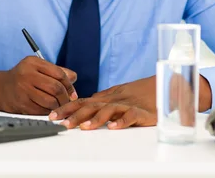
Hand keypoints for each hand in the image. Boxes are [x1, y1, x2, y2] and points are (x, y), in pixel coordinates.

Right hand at [0, 56, 76, 114]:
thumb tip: (74, 78)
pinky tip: (48, 110)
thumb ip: (56, 71)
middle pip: (56, 88)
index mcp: (33, 62)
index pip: (59, 73)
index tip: (73, 94)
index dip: (69, 85)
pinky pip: (41, 110)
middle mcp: (27, 74)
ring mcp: (23, 89)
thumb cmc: (23, 77)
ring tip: (59, 107)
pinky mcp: (21, 103)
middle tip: (68, 102)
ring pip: (50, 101)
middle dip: (65, 98)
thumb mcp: (37, 68)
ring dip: (58, 106)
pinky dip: (48, 112)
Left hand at [49, 75, 211, 129]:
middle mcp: (113, 100)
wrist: (164, 86)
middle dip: (74, 114)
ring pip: (108, 110)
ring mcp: (127, 105)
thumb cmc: (138, 95)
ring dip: (95, 119)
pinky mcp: (142, 112)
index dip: (65, 108)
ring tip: (84, 127)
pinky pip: (131, 116)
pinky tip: (113, 128)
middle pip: (90, 105)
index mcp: (104, 98)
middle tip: (62, 123)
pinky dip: (122, 121)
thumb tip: (81, 105)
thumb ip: (99, 102)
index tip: (51, 116)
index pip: (81, 102)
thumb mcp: (115, 97)